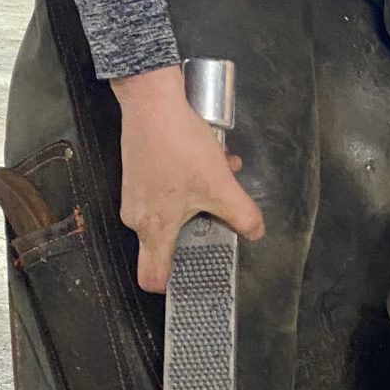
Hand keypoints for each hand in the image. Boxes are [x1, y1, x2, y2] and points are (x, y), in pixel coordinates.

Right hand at [113, 65, 264, 292]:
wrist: (151, 103)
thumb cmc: (179, 147)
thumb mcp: (220, 185)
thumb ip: (241, 215)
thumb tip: (255, 232)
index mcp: (154, 229)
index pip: (151, 276)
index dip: (168, 286)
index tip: (188, 280)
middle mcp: (137, 216)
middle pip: (169, 238)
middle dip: (199, 226)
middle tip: (218, 211)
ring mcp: (134, 194)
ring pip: (172, 208)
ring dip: (199, 195)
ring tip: (221, 172)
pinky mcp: (138, 172)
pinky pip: (165, 188)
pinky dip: (188, 178)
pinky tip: (210, 156)